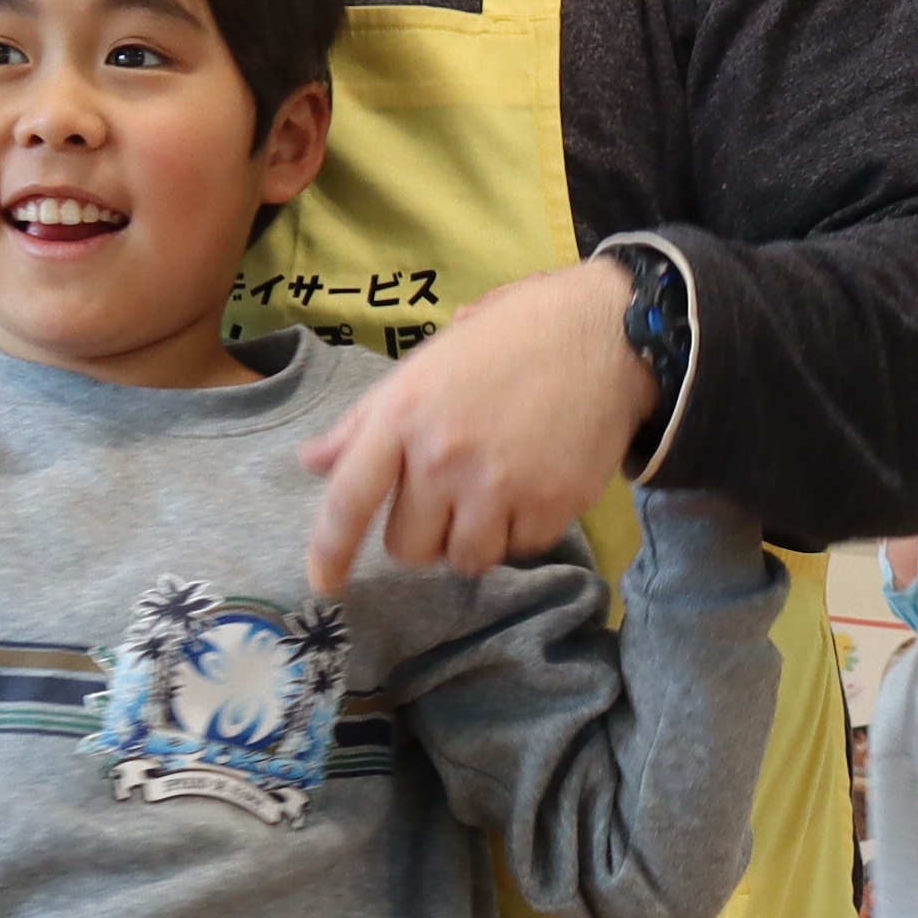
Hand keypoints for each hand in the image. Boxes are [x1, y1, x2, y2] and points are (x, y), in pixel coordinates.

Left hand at [301, 254, 653, 593]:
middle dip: (424, 534)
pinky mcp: (550, 503)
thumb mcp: (426, 365)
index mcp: (403, 414)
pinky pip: (520, 551)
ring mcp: (498, 483)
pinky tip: (534, 485)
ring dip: (473, 539)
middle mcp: (443, 455)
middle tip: (449, 498)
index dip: (329, 551)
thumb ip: (365, 421)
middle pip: (408, 548)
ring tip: (494, 493)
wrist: (604, 332)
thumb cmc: (509, 339)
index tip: (325, 585)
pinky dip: (523, 531)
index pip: (349, 498)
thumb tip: (313, 462)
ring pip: (464, 560)